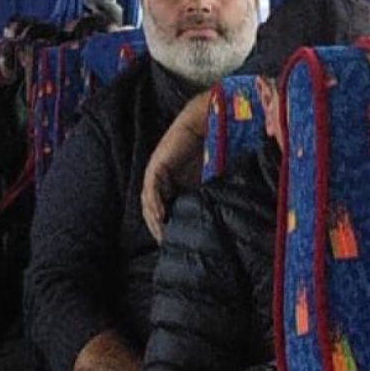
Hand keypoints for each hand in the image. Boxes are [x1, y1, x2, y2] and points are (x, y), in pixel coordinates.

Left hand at [141, 93, 211, 241]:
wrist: (207, 123)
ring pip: (149, 203)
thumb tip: (220, 220)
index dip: (168, 229)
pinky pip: (151, 190)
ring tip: (163, 236)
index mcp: (173, 185)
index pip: (165, 212)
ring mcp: (156, 174)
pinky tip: (161, 217)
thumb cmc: (212, 150)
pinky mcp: (156, 167)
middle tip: (168, 246)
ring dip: (155, 221)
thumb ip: (208, 196)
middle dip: (159, 229)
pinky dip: (155, 204)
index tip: (177, 245)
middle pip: (154, 210)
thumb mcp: (211, 181)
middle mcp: (162, 181)